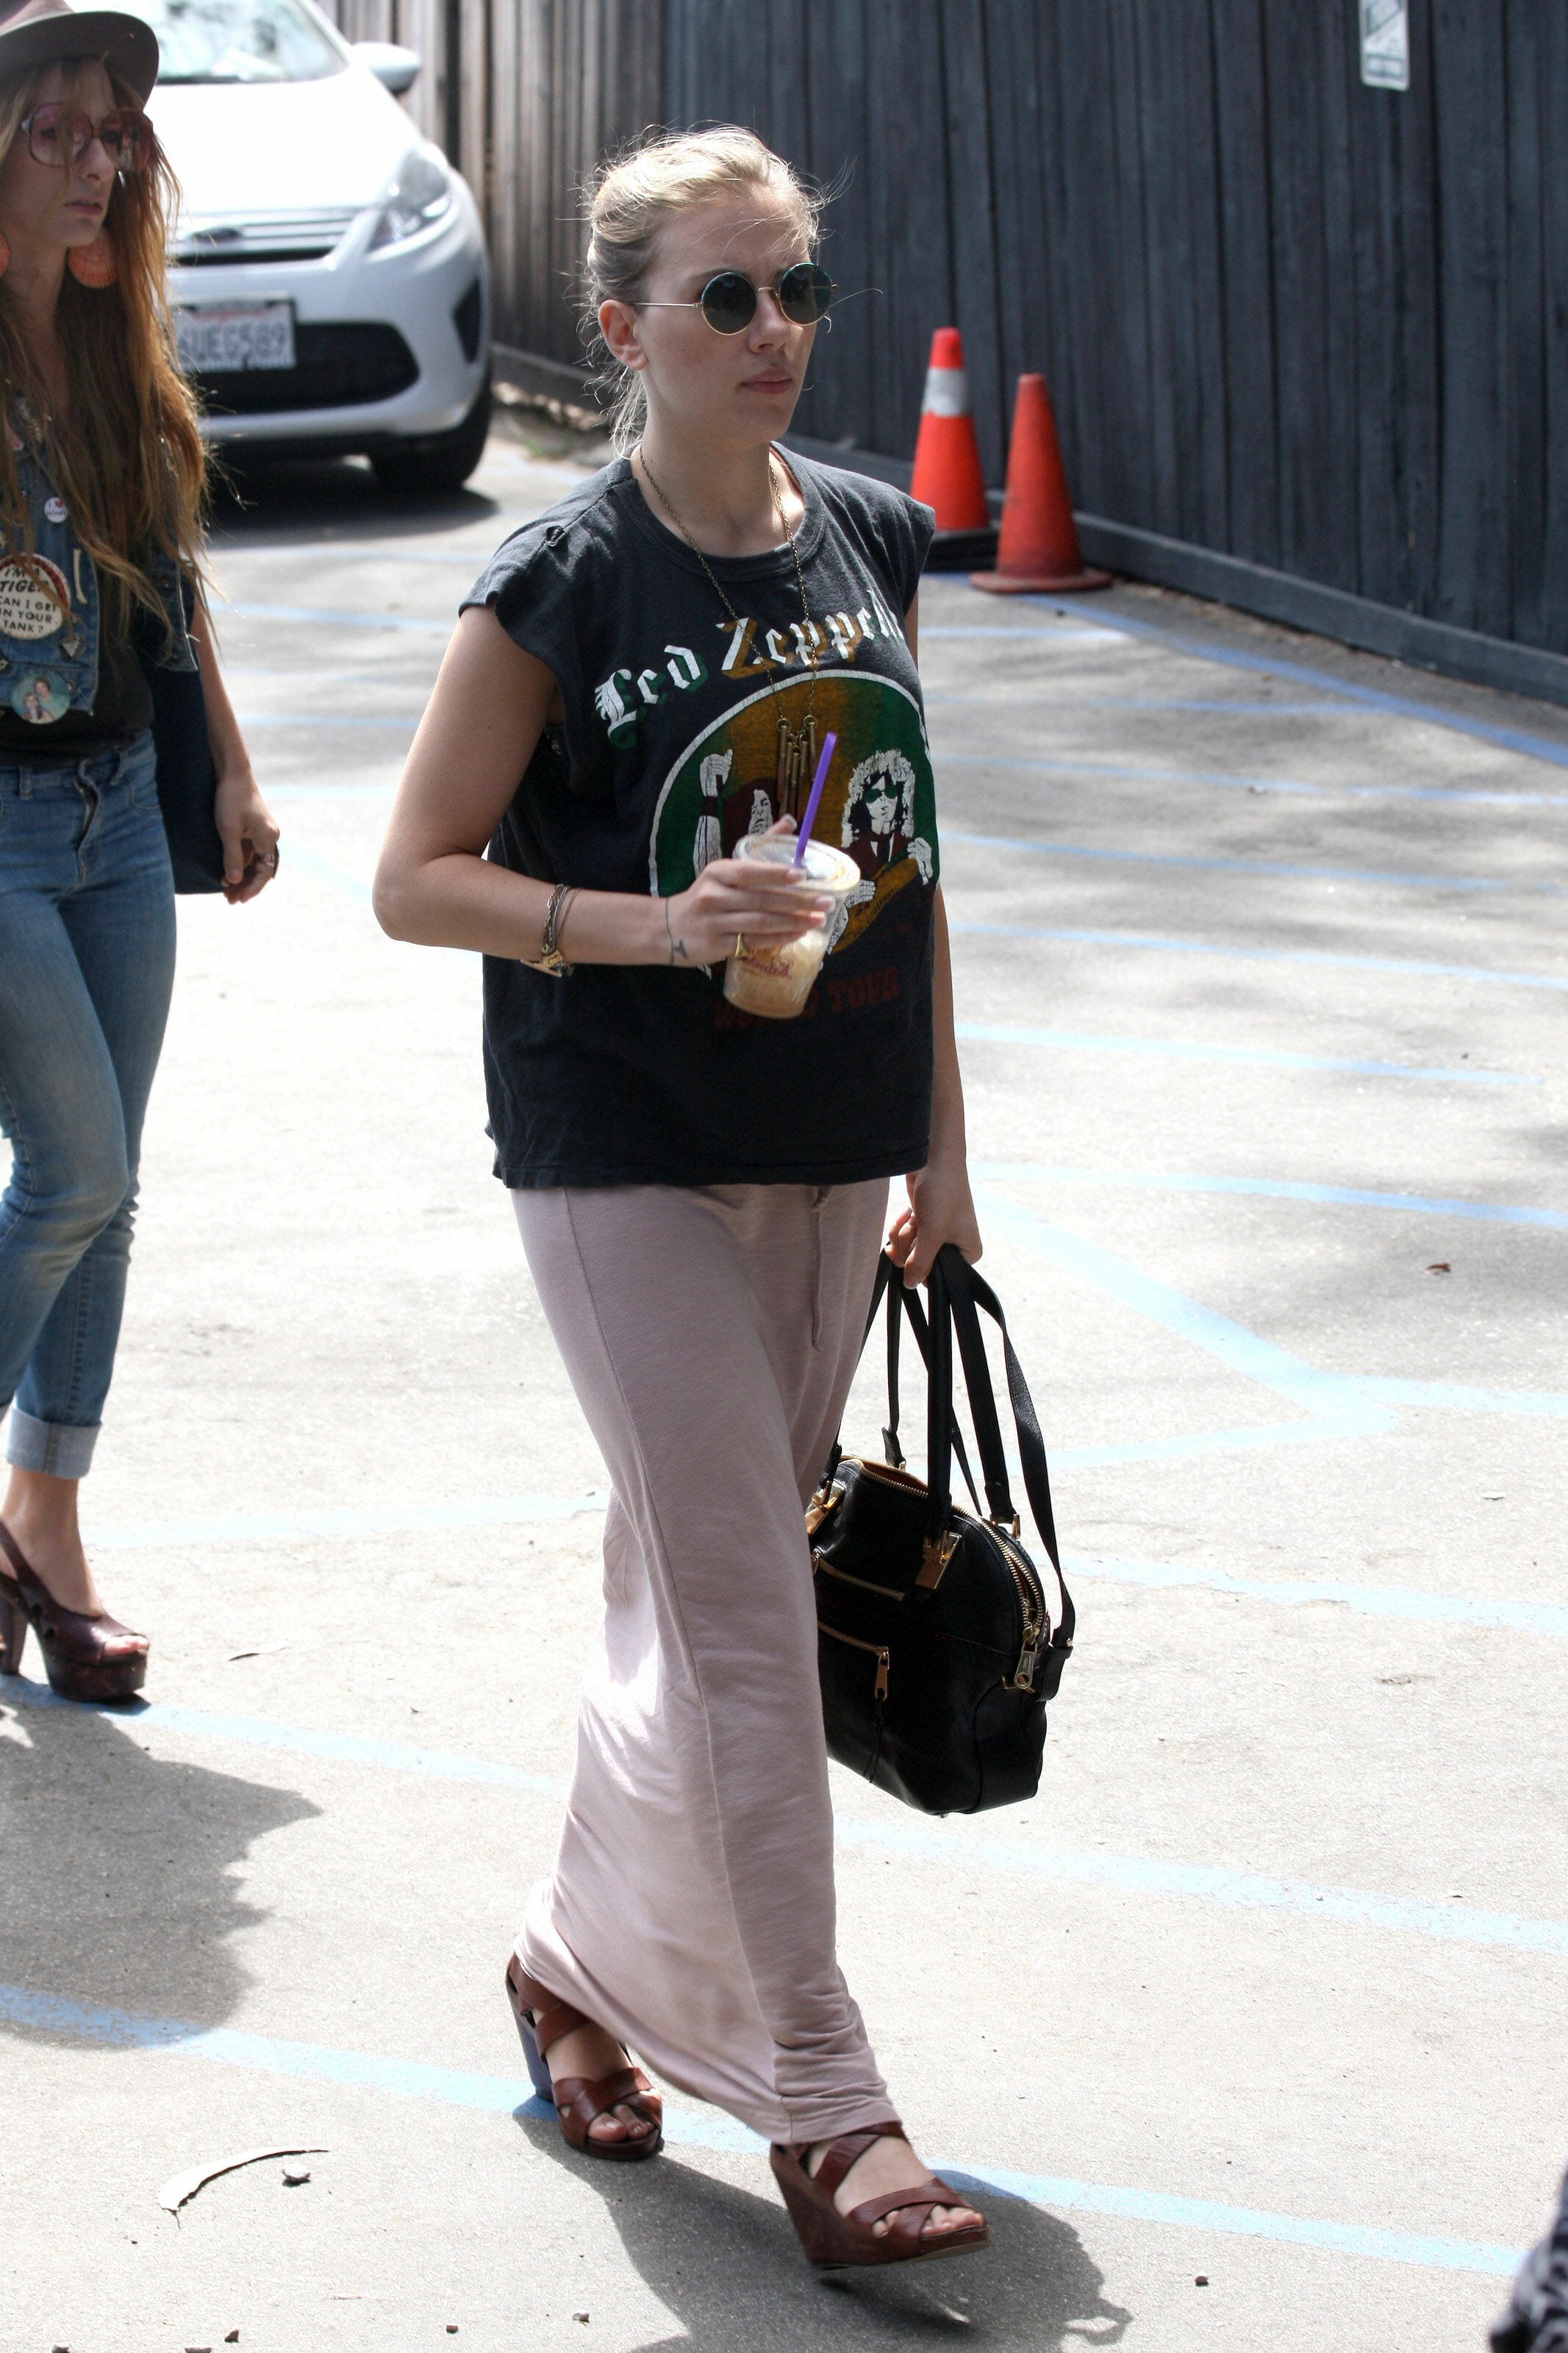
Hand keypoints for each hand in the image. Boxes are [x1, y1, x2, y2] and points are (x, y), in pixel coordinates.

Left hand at [214, 768, 280, 902]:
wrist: (232, 772)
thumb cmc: (230, 799)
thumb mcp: (228, 830)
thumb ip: (232, 857)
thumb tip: (234, 882)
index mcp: (268, 838)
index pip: (264, 872)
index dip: (252, 888)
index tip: (239, 900)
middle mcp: (269, 837)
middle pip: (260, 869)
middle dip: (246, 886)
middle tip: (229, 900)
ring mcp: (261, 832)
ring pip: (253, 862)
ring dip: (241, 876)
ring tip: (226, 889)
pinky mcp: (252, 828)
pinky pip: (248, 852)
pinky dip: (238, 863)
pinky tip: (227, 872)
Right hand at [660, 818, 831, 966]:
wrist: (669, 928)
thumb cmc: (707, 895)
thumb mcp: (724, 869)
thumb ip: (758, 848)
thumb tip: (790, 822)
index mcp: (717, 872)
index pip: (748, 871)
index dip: (775, 873)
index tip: (802, 874)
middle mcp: (714, 896)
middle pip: (760, 899)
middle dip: (797, 901)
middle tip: (825, 902)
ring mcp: (715, 923)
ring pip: (760, 923)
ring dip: (792, 922)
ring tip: (817, 919)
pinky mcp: (717, 946)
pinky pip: (753, 942)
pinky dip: (778, 938)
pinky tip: (798, 934)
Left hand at [887, 1148, 982, 1287]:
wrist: (933, 1158)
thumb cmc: (942, 1192)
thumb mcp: (931, 1233)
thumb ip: (921, 1263)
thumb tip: (910, 1285)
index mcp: (968, 1253)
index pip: (939, 1277)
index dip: (923, 1268)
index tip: (919, 1249)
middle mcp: (954, 1246)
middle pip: (920, 1267)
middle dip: (909, 1248)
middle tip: (915, 1230)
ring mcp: (935, 1235)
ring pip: (908, 1253)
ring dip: (902, 1235)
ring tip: (912, 1217)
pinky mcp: (921, 1224)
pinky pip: (903, 1239)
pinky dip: (900, 1227)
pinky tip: (908, 1211)